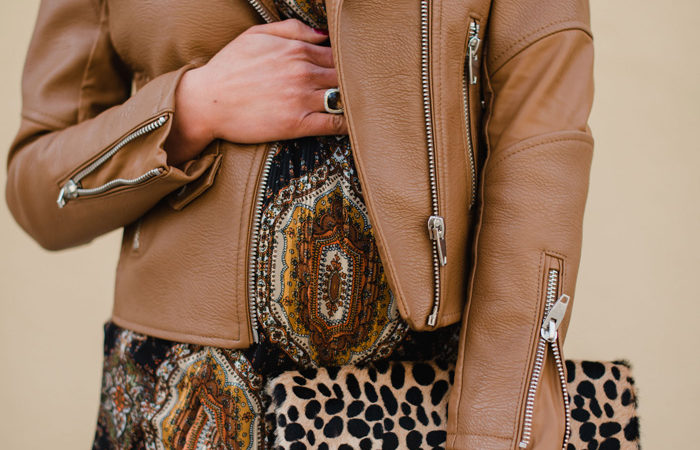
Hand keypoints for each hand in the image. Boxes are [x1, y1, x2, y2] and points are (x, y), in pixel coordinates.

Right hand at [165, 18, 346, 165]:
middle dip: (354, 82)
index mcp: (296, 50)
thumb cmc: (228, 68)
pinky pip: (333, 124)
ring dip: (352, 102)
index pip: (338, 55)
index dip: (347, 64)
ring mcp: (301, 99)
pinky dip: (346, 124)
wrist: (206, 101)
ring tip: (356, 107)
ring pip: (343, 98)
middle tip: (359, 91)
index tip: (351, 72)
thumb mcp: (256, 35)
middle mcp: (303, 72)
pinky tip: (350, 124)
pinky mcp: (297, 124)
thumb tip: (322, 34)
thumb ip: (292, 30)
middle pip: (344, 76)